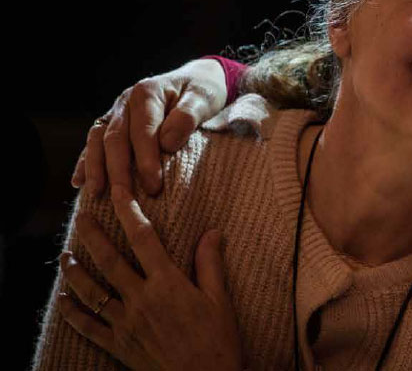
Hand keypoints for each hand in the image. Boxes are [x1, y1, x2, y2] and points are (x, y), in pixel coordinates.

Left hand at [57, 185, 242, 370]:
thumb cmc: (218, 341)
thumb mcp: (220, 299)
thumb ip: (210, 264)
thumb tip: (211, 232)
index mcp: (168, 284)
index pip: (144, 239)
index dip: (130, 212)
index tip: (119, 193)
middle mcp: (142, 300)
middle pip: (109, 261)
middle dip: (92, 236)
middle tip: (80, 217)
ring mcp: (127, 324)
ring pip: (92, 292)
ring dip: (75, 271)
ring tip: (65, 256)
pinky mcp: (119, 346)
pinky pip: (89, 327)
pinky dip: (73, 313)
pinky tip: (63, 301)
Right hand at [74, 58, 227, 195]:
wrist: (198, 80)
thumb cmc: (202, 93)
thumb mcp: (203, 99)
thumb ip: (188, 116)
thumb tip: (167, 143)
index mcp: (147, 93)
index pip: (143, 131)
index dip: (146, 160)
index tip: (154, 186)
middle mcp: (125, 101)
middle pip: (115, 139)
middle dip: (119, 171)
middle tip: (126, 200)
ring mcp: (116, 112)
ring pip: (98, 141)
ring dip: (96, 168)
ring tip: (96, 194)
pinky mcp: (111, 124)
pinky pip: (94, 143)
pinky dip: (86, 162)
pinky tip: (79, 183)